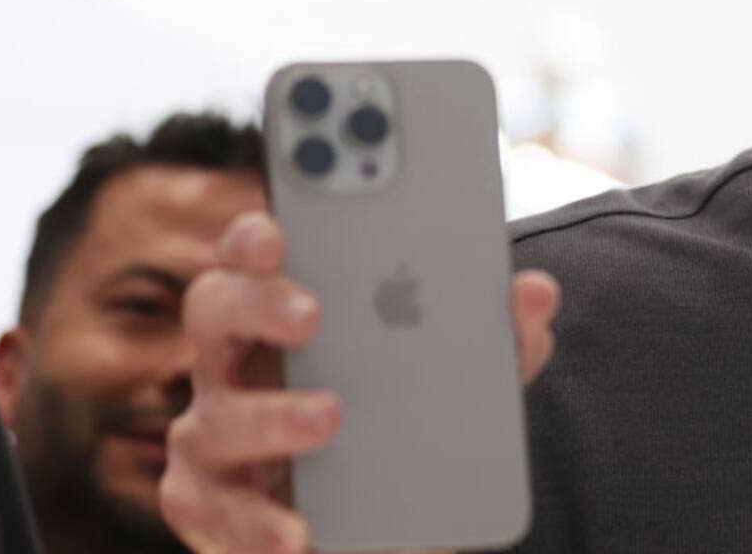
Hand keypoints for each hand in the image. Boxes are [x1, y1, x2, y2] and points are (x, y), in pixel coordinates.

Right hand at [160, 210, 559, 552]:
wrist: (390, 523)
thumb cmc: (404, 423)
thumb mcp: (458, 380)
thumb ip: (494, 340)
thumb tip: (537, 293)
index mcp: (283, 309)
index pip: (254, 253)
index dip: (256, 235)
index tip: (279, 228)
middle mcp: (235, 361)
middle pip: (214, 309)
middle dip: (257, 302)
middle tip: (313, 314)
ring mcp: (215, 432)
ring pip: (215, 416)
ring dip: (272, 415)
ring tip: (330, 417)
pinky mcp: (214, 505)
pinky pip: (222, 513)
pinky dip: (258, 524)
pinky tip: (298, 533)